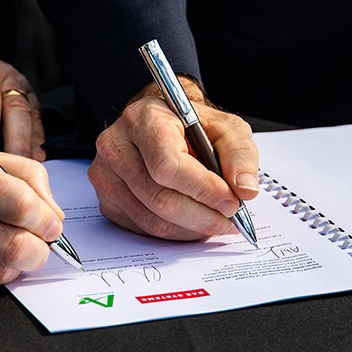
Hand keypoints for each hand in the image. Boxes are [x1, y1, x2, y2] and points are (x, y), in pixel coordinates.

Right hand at [87, 78, 258, 239]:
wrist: (160, 127)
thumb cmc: (191, 127)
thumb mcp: (224, 128)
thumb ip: (239, 154)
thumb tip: (245, 189)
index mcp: (144, 119)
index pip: (168, 165)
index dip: (203, 189)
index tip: (231, 201)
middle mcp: (116, 146)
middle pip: (161, 198)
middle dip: (203, 216)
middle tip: (230, 219)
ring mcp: (106, 175)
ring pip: (153, 220)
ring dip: (192, 228)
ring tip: (216, 221)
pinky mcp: (106, 200)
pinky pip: (143, 228)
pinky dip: (174, 232)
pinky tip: (191, 220)